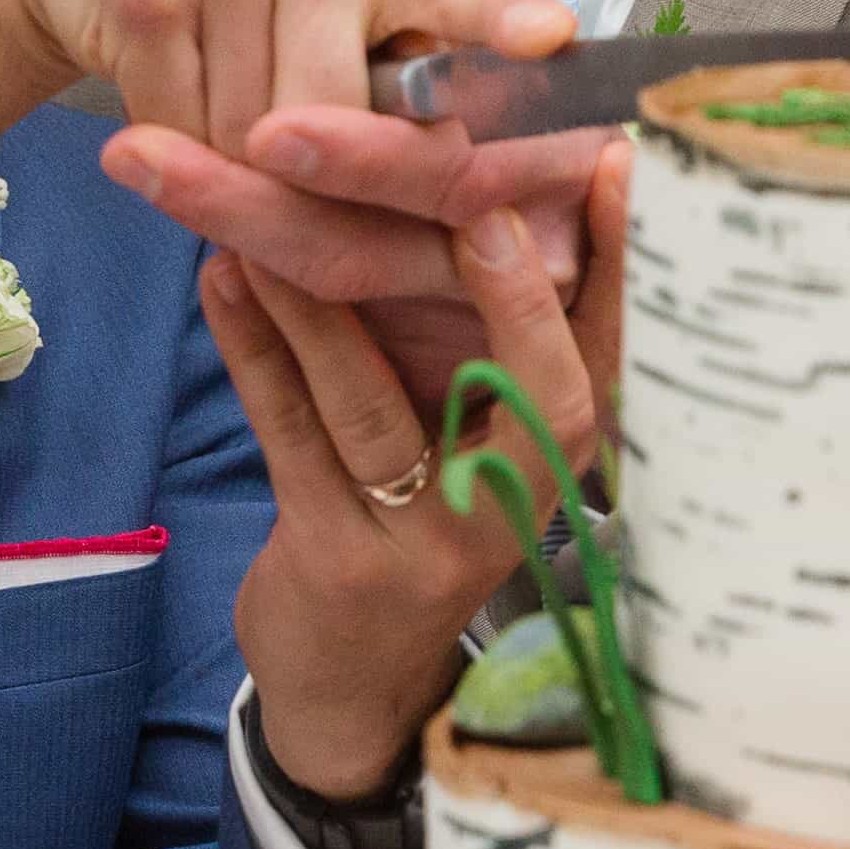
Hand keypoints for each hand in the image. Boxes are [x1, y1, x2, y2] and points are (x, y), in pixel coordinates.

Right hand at [0, 0, 566, 208]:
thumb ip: (431, 66)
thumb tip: (503, 201)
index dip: (503, 19)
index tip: (547, 39)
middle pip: (342, 129)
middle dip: (325, 184)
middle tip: (309, 173)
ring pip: (253, 143)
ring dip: (241, 169)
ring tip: (233, 111)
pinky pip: (177, 130)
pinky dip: (175, 143)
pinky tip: (174, 90)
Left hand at [205, 140, 628, 798]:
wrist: (348, 684)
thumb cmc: (414, 523)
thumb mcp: (478, 447)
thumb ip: (495, 344)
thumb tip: (486, 187)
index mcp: (565, 468)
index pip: (615, 361)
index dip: (624, 269)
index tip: (612, 164)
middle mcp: (521, 513)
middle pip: (539, 396)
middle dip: (507, 289)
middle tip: (465, 187)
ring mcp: (433, 547)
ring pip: (380, 407)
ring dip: (319, 305)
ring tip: (269, 208)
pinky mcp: (339, 561)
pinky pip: (296, 437)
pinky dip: (257, 352)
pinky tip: (224, 278)